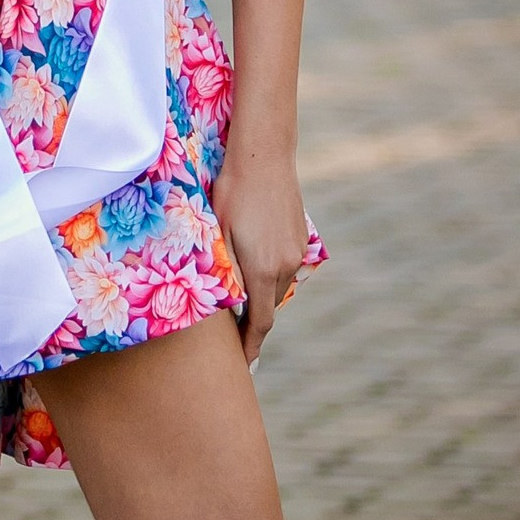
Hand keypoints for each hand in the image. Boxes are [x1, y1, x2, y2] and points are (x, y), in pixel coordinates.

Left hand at [210, 149, 308, 364]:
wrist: (263, 155)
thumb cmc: (232, 191)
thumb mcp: (219, 232)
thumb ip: (226, 272)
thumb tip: (228, 305)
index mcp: (262, 270)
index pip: (260, 323)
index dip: (250, 346)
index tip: (242, 363)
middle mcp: (285, 266)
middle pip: (269, 304)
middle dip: (253, 317)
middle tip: (232, 324)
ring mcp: (296, 251)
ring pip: (277, 283)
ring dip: (262, 290)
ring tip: (240, 281)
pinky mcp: (301, 236)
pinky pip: (285, 263)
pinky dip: (271, 268)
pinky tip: (255, 249)